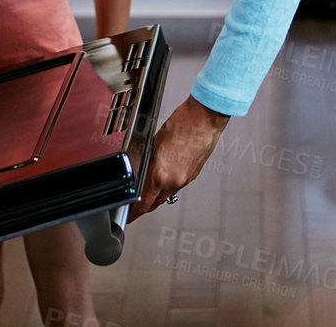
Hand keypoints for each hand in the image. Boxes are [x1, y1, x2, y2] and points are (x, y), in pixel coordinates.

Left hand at [131, 96, 229, 217]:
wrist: (204, 119)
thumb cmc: (182, 124)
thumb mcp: (153, 143)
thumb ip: (147, 162)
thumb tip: (141, 172)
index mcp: (160, 175)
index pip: (144, 203)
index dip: (135, 212)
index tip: (130, 216)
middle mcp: (174, 181)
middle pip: (155, 203)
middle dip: (145, 206)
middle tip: (137, 206)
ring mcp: (185, 179)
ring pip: (167, 195)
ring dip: (158, 195)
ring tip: (150, 189)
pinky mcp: (194, 175)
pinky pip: (178, 186)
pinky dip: (170, 184)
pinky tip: (167, 175)